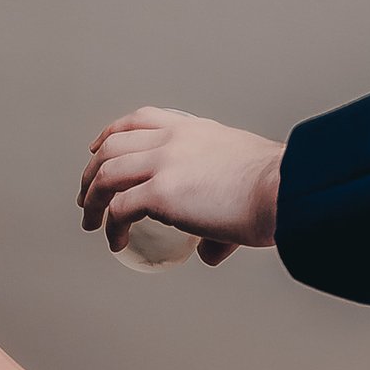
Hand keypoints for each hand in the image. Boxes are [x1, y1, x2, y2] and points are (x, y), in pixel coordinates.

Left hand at [79, 108, 282, 264]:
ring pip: (106, 173)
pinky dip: (110, 226)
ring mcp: (164, 163)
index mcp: (192, 130)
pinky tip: (114, 241)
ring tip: (90, 220)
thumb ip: (220, 216)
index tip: (98, 147)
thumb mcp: (242, 181)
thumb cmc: (275, 187)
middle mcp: (173, 140)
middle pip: (112, 146)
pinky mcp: (161, 193)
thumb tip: (211, 249)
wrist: (284, 189)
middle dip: (92, 170)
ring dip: (91, 198)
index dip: (111, 134)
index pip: (140, 120)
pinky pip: (120, 209)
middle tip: (86, 194)